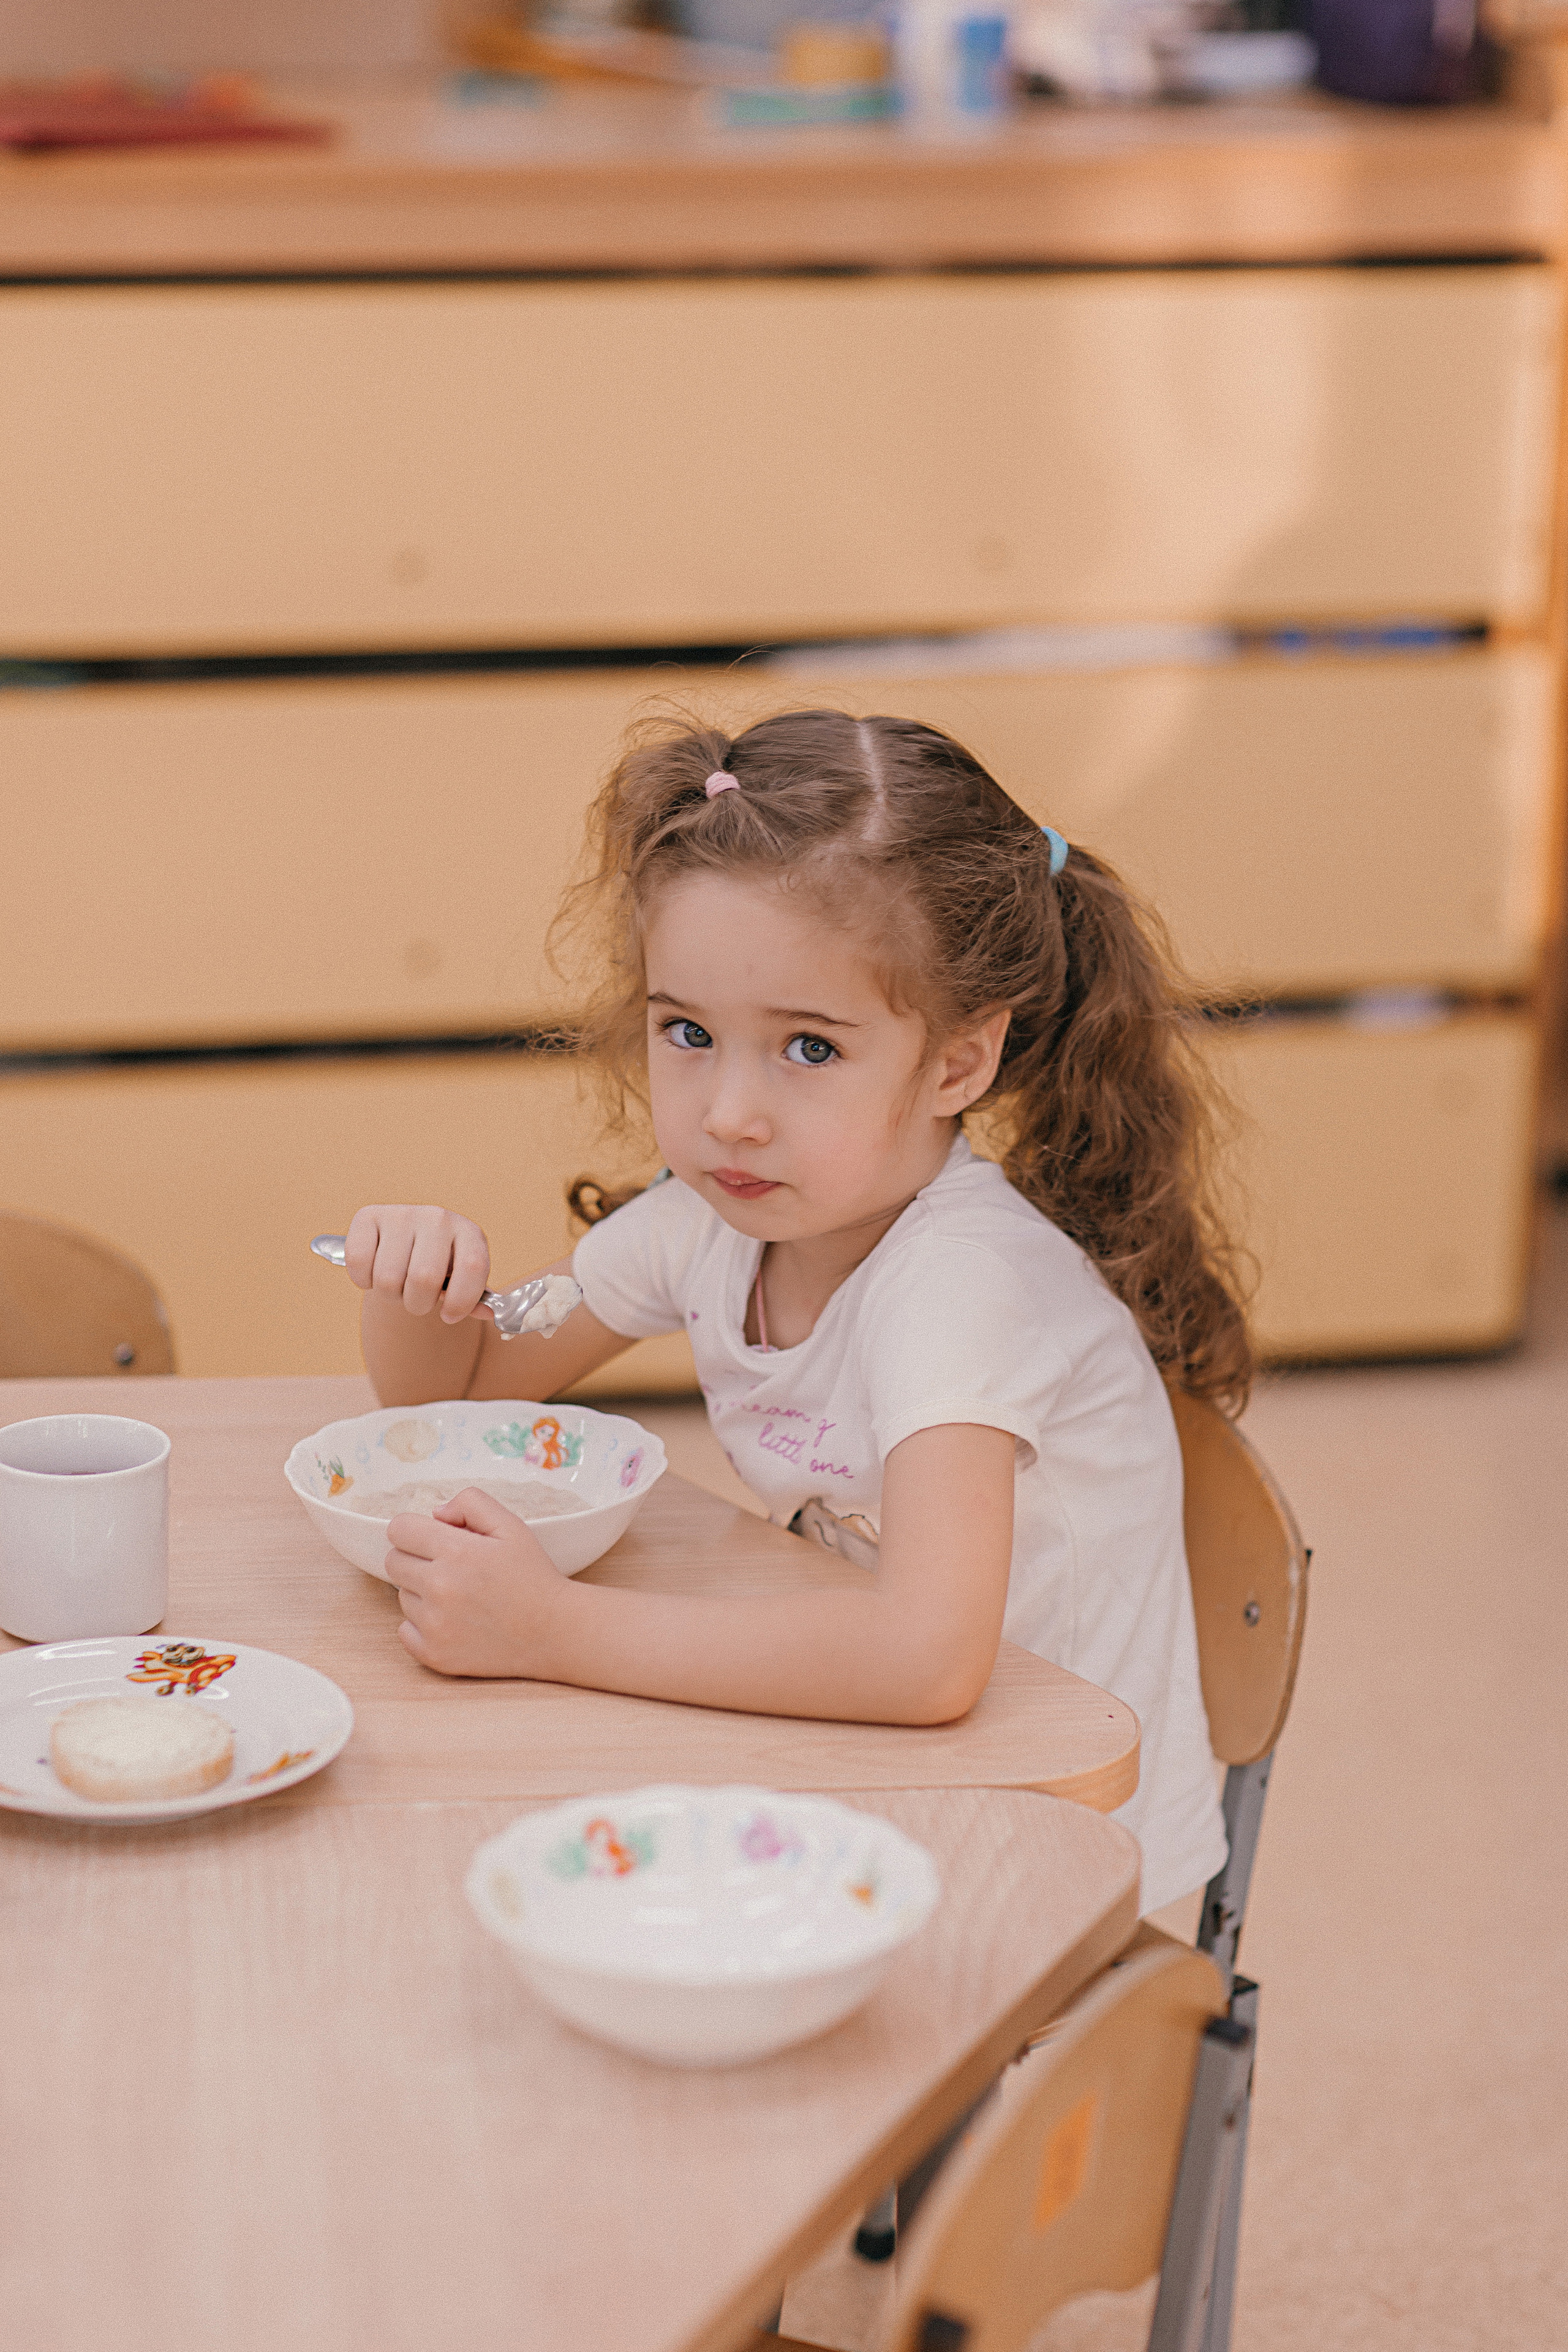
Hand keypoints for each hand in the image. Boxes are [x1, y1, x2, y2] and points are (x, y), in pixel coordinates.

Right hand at [345, 1204, 491, 1325]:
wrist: (408, 1241)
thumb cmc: (440, 1266)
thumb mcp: (461, 1279)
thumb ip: (472, 1298)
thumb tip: (487, 1313)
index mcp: (468, 1232)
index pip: (472, 1267)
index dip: (461, 1301)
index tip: (449, 1316)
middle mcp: (437, 1217)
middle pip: (424, 1278)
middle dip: (417, 1304)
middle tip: (416, 1299)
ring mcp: (402, 1214)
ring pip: (388, 1278)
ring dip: (389, 1295)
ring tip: (396, 1285)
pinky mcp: (368, 1215)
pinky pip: (359, 1263)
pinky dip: (363, 1280)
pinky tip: (374, 1271)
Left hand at [387, 1489, 568, 1677]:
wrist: (555, 1631)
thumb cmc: (533, 1576)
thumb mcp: (511, 1525)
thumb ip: (471, 1503)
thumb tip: (435, 1513)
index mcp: (456, 1552)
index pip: (399, 1529)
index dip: (415, 1530)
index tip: (433, 1538)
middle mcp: (439, 1589)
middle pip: (394, 1561)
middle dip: (416, 1558)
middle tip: (449, 1568)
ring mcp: (435, 1625)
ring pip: (401, 1596)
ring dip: (422, 1593)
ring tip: (459, 1597)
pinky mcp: (434, 1655)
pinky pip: (404, 1631)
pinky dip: (421, 1625)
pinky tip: (453, 1621)